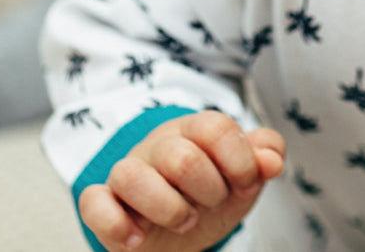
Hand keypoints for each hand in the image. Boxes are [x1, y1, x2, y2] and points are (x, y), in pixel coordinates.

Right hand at [78, 111, 285, 250]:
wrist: (181, 234)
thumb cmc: (211, 194)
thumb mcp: (244, 176)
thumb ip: (265, 155)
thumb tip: (272, 159)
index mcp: (193, 132)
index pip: (215, 127)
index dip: (239, 161)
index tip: (245, 185)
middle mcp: (158, 148)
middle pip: (180, 156)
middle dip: (209, 189)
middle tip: (213, 204)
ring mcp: (127, 175)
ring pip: (129, 174)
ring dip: (167, 207)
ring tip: (184, 220)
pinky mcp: (104, 206)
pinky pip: (92, 203)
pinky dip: (116, 225)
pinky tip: (140, 238)